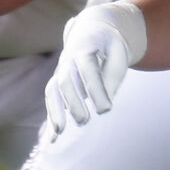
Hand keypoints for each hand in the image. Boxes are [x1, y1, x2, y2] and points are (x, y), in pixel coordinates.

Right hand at [44, 1, 146, 132]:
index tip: (107, 109)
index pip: (89, 70)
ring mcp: (60, 71)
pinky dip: (51, 119)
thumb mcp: (119, 54)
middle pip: (65, 82)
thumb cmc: (110, 45)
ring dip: (54, 112)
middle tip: (84, 121)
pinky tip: (51, 140)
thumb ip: (112, 77)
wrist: (93, 28)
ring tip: (60, 132)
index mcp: (85, 48)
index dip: (96, 90)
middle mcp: (68, 59)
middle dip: (73, 103)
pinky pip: (51, 101)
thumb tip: (104, 103)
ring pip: (52, 91)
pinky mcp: (58, 82)